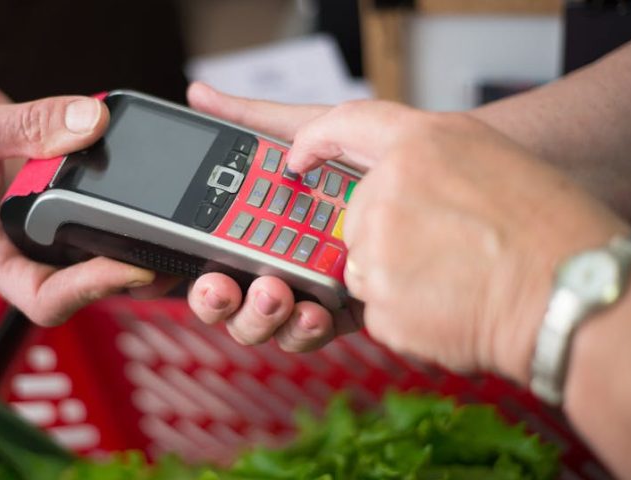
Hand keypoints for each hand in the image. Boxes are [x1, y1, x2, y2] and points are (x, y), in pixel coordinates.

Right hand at [0, 49, 162, 324]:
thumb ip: (30, 125)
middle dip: (124, 274)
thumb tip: (92, 123)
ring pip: (87, 252)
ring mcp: (30, 226)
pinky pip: (86, 212)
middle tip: (169, 253)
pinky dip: (115, 206)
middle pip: (77, 284)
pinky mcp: (46, 199)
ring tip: (168, 229)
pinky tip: (143, 189)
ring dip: (127, 244)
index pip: (44, 297)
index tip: (132, 265)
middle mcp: (12, 247)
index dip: (92, 289)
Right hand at [185, 82, 362, 351]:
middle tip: (228, 287)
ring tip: (276, 294)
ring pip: (265, 321)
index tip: (194, 275)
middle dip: (221, 302)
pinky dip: (306, 326)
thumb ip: (249, 118)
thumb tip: (200, 97)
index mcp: (257, 225)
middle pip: (230, 300)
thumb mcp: (306, 128)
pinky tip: (315, 309)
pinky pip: (313, 330)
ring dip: (260, 316)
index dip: (198, 276)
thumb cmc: (367, 151)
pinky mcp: (344, 309)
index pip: (213, 256)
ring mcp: (308, 288)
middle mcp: (275, 261)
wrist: (436, 175)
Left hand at [284, 100, 629, 381]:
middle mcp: (388, 192)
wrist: (568, 295)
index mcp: (421, 145)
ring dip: (396, 276)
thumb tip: (389, 178)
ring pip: (364, 265)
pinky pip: (376, 307)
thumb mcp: (490, 157)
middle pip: (358, 215)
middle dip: (388, 235)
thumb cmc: (547, 228)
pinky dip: (406, 311)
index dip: (317, 139)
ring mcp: (378, 249)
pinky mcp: (377, 303)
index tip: (300, 157)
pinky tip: (448, 305)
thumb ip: (428, 158)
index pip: (347, 123)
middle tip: (443, 248)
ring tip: (454, 278)